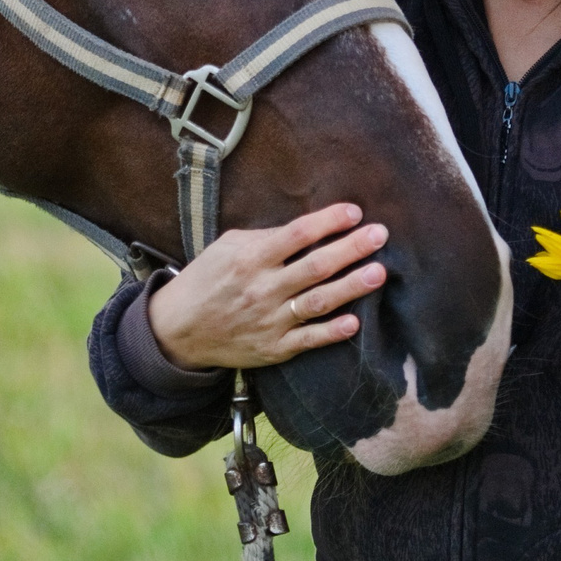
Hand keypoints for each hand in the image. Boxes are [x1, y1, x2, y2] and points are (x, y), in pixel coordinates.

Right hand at [146, 203, 387, 371]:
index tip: (354, 211)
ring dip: (351, 287)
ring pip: (318, 302)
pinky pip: (308, 340)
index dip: (328, 221)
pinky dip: (332, 332)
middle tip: (380, 234)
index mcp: (251, 258)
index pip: (297, 234)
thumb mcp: (227, 247)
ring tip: (379, 273)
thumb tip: (307, 228)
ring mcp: (270, 320)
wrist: (179, 330)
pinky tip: (355, 322)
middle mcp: (263, 288)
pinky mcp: (274, 348)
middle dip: (351, 248)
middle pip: (315, 266)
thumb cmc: (207, 280)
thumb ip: (265, 237)